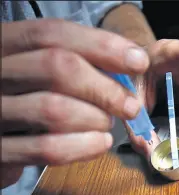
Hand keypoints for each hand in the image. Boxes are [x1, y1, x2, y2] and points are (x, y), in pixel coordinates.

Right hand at [1, 19, 149, 187]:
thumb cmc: (26, 95)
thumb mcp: (41, 69)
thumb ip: (77, 63)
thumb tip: (127, 68)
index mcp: (7, 44)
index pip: (54, 34)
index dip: (102, 46)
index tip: (138, 61)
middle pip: (58, 68)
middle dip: (105, 89)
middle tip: (130, 106)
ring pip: (55, 110)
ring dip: (95, 119)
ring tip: (107, 124)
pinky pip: (47, 149)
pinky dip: (83, 147)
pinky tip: (100, 143)